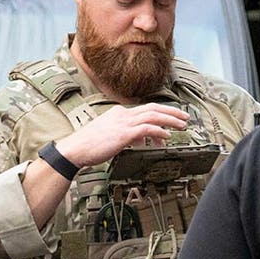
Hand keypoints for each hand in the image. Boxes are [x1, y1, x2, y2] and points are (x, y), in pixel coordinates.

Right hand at [55, 103, 189, 167]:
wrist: (74, 150)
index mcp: (119, 113)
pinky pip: (147, 129)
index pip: (145, 109)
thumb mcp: (112, 137)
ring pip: (153, 116)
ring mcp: (123, 123)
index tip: (174, 117)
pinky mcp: (123, 134)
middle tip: (185, 117)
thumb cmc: (89, 145)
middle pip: (153, 109)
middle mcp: (122, 114)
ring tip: (182, 126)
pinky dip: (159, 131)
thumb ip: (129, 136)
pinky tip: (167, 136)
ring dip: (170, 120)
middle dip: (172, 112)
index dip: (162, 112)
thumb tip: (143, 140)